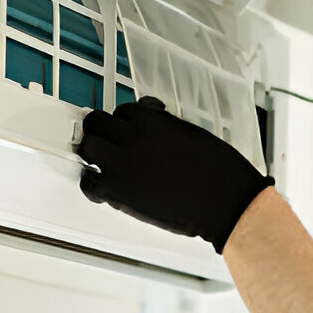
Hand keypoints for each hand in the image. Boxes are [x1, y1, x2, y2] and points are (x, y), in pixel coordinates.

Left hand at [77, 97, 274, 253]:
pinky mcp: (118, 192)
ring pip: (87, 147)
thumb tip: (156, 127)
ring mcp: (122, 164)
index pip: (123, 110)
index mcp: (152, 120)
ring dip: (92, 153)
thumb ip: (166, 127)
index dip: (124, 121)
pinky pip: (89, 183)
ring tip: (100, 161)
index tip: (125, 129)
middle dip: (100, 130)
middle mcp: (132, 137)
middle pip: (96, 123)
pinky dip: (92, 184)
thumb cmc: (219, 171)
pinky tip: (101, 187)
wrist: (225, 201)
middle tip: (104, 139)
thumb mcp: (193, 133)